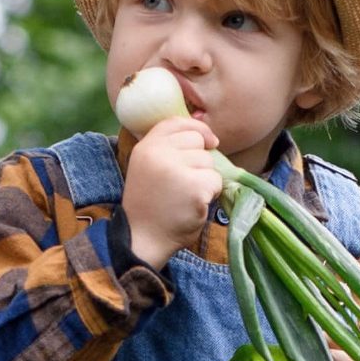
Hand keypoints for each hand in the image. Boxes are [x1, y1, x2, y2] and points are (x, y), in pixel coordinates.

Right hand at [122, 115, 226, 268]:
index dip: (197, 128)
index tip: (208, 141)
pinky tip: (193, 206)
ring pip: (209, 162)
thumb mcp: (149, 168)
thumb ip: (168, 149)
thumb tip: (208, 136)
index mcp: (146, 147)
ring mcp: (176, 169)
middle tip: (185, 182)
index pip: (176, 122)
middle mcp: (158, 153)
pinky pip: (216, 181)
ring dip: (205, 179)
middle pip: (197, 139)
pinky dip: (210, 194)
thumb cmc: (150, 206)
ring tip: (186, 196)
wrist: (143, 239)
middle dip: (200, 160)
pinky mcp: (194, 187)